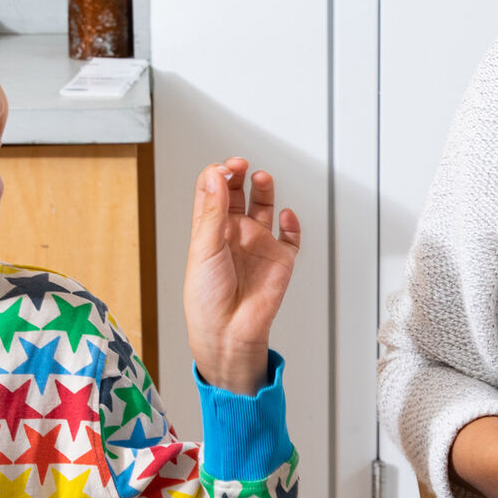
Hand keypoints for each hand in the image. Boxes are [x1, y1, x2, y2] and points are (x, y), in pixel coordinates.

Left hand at [183, 157, 300, 393]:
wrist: (228, 332)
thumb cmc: (206, 299)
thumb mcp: (204, 247)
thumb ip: (213, 210)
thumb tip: (214, 176)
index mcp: (210, 231)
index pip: (213, 193)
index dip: (217, 176)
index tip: (224, 169)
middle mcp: (234, 235)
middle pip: (238, 194)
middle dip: (239, 176)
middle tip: (240, 165)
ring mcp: (258, 245)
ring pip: (265, 208)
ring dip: (264, 190)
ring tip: (261, 178)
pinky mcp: (280, 259)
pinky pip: (291, 236)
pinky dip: (292, 222)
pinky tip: (286, 214)